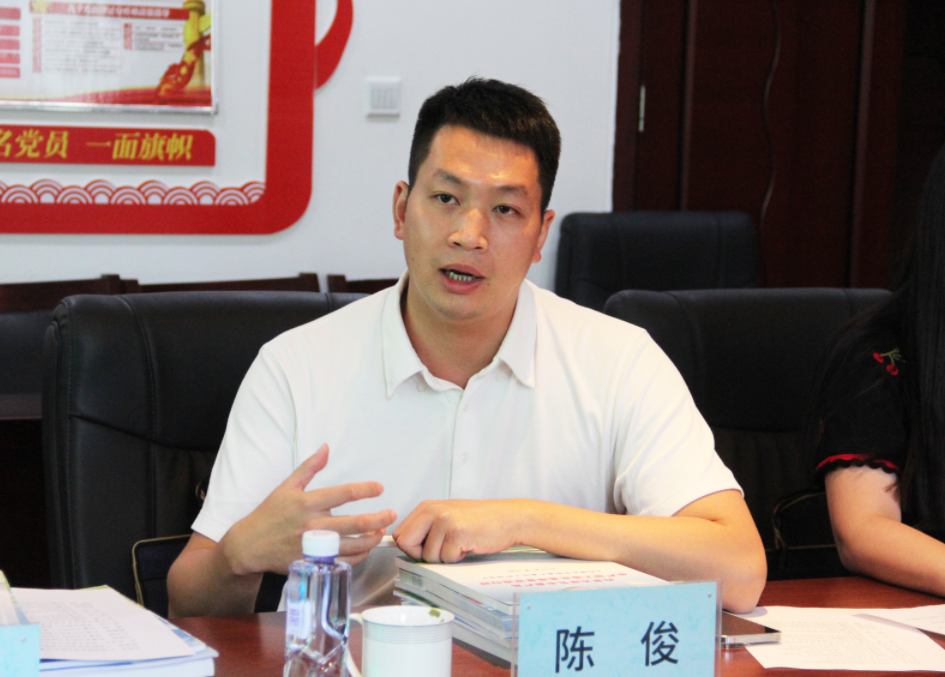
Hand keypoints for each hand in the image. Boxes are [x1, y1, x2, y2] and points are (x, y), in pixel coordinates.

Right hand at [220, 444, 396, 575]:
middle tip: (392, 514)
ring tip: (381, 532)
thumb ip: (309, 467)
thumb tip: (326, 447)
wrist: (249, 546)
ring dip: (372, 539)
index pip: (343, 494)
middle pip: (354, 523)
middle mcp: (312, 525)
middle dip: (378, 518)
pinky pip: (342, 562)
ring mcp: (313, 546)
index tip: (379, 488)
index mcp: (307, 503)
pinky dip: (358, 557)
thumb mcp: (286, 486)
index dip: (364, 490)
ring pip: (352, 545)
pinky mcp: (313, 562)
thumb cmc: (269, 514)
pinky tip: (366, 548)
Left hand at [392, 499, 527, 562]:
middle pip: (406, 544)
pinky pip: (446, 558)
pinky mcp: (457, 533)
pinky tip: (469, 545)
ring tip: (461, 543)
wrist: (508, 518)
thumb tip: (403, 546)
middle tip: (443, 549)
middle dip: (421, 554)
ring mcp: (444, 521)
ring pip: (428, 556)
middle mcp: (433, 511)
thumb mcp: (447, 517)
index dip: (411, 547)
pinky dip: (458, 558)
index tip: (426, 548)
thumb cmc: (480, 521)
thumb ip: (425, 528)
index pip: (400, 534)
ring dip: (445, 556)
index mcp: (427, 507)